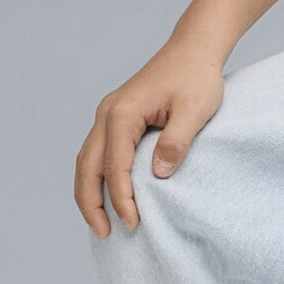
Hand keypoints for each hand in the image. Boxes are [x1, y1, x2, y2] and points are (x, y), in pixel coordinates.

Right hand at [77, 40, 227, 235]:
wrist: (193, 49)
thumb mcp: (194, 111)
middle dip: (91, 203)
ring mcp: (108, 115)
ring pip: (87, 160)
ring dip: (89, 192)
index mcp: (122, 113)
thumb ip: (176, 143)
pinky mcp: (116, 118)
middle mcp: (107, 114)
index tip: (134, 224)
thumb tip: (158, 175)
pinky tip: (106, 196)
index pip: (115, 165)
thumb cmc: (196, 77)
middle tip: (103, 234)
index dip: (122, 199)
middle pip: (87, 166)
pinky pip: (97, 152)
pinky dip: (96, 177)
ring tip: (99, 224)